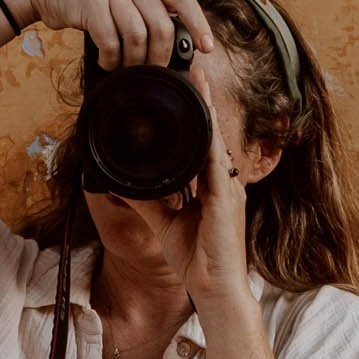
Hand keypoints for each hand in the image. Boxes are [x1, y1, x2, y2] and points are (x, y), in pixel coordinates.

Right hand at [18, 0, 214, 67]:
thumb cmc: (87, 1)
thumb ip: (142, 14)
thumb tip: (165, 51)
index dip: (199, 24)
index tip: (207, 48)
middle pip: (161, 26)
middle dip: (159, 57)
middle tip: (151, 72)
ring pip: (137, 35)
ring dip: (133, 61)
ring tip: (125, 69)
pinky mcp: (90, 2)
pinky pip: (110, 39)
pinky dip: (111, 59)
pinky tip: (107, 63)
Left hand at [134, 80, 254, 308]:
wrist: (215, 289)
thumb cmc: (198, 261)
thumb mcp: (166, 224)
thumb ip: (151, 202)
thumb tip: (128, 184)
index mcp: (215, 186)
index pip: (206, 142)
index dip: (199, 114)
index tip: (188, 88)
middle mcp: (225, 182)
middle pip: (214, 132)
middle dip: (205, 99)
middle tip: (194, 68)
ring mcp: (229, 188)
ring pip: (217, 138)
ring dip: (208, 107)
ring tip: (198, 78)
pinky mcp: (227, 198)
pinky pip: (217, 160)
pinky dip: (209, 136)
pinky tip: (203, 117)